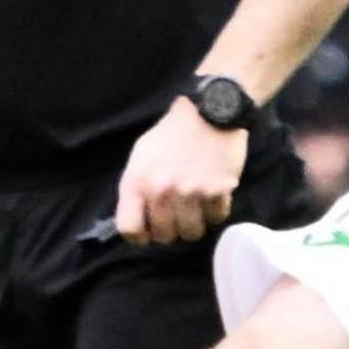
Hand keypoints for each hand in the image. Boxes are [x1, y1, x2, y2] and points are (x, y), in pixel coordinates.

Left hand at [116, 96, 245, 243]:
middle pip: (164, 236)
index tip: (148, 233)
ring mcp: (191, 193)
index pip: (129, 229)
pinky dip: (216, 210)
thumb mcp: (141, 156)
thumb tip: (136, 221)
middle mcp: (162, 191)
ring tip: (197, 205)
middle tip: (177, 213)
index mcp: (137, 181)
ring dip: (194, 223)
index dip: (138, 237)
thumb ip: (136, 188)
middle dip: (171, 229)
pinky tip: (213, 194)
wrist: (209, 111)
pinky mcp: (218, 191)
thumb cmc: (172, 134)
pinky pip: (216, 218)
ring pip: (191, 233)